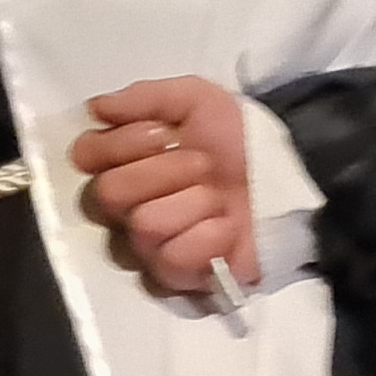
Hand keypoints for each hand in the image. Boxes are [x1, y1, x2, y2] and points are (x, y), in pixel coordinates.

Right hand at [72, 78, 252, 299]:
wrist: (289, 174)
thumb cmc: (236, 138)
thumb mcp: (195, 100)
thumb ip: (143, 99)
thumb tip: (95, 108)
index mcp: (124, 163)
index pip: (87, 155)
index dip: (121, 143)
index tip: (164, 132)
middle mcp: (127, 206)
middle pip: (109, 193)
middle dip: (163, 171)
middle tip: (202, 164)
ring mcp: (150, 245)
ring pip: (144, 226)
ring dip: (191, 203)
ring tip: (219, 197)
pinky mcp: (179, 276)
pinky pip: (171, 260)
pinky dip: (206, 238)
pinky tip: (226, 226)